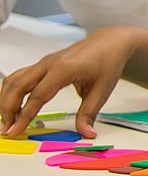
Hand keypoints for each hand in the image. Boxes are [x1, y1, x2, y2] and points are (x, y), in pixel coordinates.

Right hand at [0, 27, 137, 138]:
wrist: (109, 42)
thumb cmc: (108, 62)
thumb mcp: (103, 90)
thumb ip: (90, 113)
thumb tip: (86, 134)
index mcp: (64, 69)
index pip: (37, 95)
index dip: (24, 115)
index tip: (15, 131)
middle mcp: (49, 63)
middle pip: (18, 86)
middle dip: (8, 109)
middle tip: (7, 130)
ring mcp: (43, 62)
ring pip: (14, 80)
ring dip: (6, 100)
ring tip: (7, 120)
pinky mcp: (42, 64)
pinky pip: (20, 77)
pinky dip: (11, 91)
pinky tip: (12, 106)